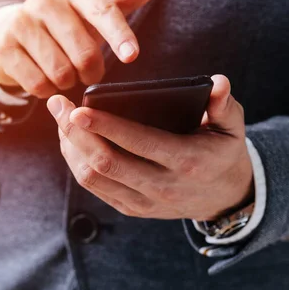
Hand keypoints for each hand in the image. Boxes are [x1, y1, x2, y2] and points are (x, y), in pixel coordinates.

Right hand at [0, 0, 162, 97]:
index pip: (103, 10)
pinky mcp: (3, 47)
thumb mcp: (95, 11)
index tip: (132, 56)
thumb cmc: (66, 25)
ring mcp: (20, 22)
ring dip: (68, 81)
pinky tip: (45, 80)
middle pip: (84, 52)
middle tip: (89, 73)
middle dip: (92, 71)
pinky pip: (38, 84)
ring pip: (61, 72)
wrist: (14, 35)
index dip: (119, 35)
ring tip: (64, 73)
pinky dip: (47, 91)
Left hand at [47, 75, 253, 220]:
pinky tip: (69, 140)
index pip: (139, 143)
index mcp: (186, 161)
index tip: (77, 109)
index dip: (105, 126)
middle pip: (106, 162)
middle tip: (56, 105)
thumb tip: (218, 81)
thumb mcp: (232, 128)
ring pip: (94, 178)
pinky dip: (77, 163)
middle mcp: (162, 186)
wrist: (224, 199)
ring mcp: (144, 201)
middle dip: (75, 133)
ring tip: (59, 119)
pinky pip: (95, 187)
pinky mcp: (131, 208)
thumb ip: (224, 105)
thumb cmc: (223, 152)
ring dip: (70, 148)